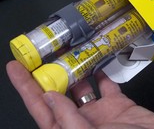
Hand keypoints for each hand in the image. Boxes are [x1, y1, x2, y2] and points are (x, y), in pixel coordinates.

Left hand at [7, 60, 153, 128]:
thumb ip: (68, 120)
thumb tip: (49, 96)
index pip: (41, 108)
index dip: (26, 88)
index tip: (16, 67)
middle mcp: (81, 122)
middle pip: (59, 94)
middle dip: (50, 73)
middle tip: (44, 53)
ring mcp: (100, 113)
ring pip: (83, 86)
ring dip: (76, 69)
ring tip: (70, 51)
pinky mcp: (119, 104)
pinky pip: (108, 85)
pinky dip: (103, 72)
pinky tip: (99, 60)